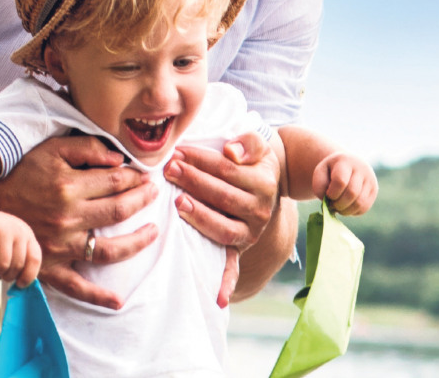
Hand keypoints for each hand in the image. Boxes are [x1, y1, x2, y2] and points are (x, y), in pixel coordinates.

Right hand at [0, 135, 157, 307]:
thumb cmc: (24, 175)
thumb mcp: (51, 150)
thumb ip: (86, 148)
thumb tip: (118, 159)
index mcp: (68, 187)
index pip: (115, 183)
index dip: (135, 178)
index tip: (144, 176)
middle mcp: (68, 218)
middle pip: (118, 212)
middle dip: (141, 201)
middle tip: (153, 193)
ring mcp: (61, 246)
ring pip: (109, 250)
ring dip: (136, 242)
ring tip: (153, 232)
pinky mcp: (51, 267)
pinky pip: (77, 286)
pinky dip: (98, 296)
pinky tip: (118, 300)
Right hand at [0, 210, 41, 287]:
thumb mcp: (11, 244)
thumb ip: (19, 260)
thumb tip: (22, 286)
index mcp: (26, 234)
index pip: (34, 258)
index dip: (28, 275)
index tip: (20, 284)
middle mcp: (17, 229)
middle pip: (17, 265)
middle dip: (6, 274)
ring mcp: (1, 228)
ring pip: (2, 264)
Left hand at [165, 132, 281, 306]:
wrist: (269, 180)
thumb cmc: (254, 159)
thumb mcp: (258, 144)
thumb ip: (248, 142)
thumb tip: (231, 151)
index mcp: (262, 184)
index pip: (225, 170)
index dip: (200, 160)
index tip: (178, 152)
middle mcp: (259, 211)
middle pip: (221, 197)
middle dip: (192, 181)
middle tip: (169, 170)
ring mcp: (250, 233)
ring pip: (222, 228)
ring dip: (198, 217)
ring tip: (176, 202)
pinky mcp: (240, 247)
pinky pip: (233, 266)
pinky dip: (225, 281)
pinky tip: (216, 295)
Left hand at [312, 152, 377, 214]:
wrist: (346, 165)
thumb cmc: (330, 171)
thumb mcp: (320, 173)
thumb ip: (319, 186)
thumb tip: (327, 201)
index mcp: (345, 161)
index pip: (340, 181)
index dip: (332, 194)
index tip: (327, 195)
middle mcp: (361, 169)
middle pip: (352, 193)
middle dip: (339, 204)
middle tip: (332, 206)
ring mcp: (370, 179)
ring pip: (360, 203)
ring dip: (346, 210)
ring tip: (338, 208)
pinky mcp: (374, 190)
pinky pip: (364, 207)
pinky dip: (353, 212)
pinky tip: (346, 207)